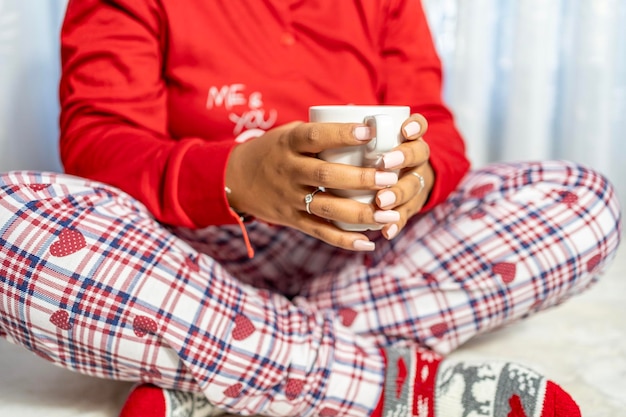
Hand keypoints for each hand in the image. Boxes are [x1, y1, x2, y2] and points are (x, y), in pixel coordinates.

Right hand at [225, 121, 399, 250]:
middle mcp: (289, 170)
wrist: (237, 179)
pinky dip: (344, 240)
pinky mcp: (292, 219)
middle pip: (326, 175)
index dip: (342, 134)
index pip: (315, 136)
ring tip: (388, 214)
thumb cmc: (275, 150)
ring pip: (326, 208)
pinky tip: (368, 243)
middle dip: (361, 178)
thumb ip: (322, 132)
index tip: (369, 131)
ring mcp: (290, 197)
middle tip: (390, 178)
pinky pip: (319, 232)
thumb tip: (370, 119)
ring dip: (360, 213)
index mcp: (289, 143)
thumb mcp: (290, 133)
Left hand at [374, 114, 433, 239]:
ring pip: (412, 187)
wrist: (402, 180)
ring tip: (381, 201)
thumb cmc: (378, 153)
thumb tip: (347, 108)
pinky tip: (387, 232)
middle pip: (417, 156)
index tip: (404, 130)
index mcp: (408, 138)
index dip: (415, 127)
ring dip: (397, 194)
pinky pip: (405, 216)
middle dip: (402, 159)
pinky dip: (395, 225)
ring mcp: (415, 184)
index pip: (419, 126)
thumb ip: (363, 125)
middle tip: (385, 164)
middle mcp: (416, 160)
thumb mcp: (375, 137)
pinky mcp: (408, 208)